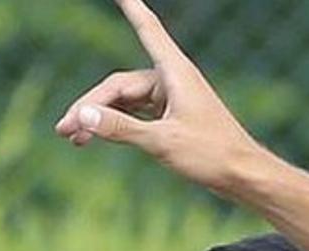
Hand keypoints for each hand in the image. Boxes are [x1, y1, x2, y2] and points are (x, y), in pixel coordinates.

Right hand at [54, 0, 263, 192]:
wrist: (245, 176)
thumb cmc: (213, 155)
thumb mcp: (162, 142)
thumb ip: (121, 128)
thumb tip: (82, 115)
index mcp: (176, 73)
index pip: (147, 29)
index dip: (131, 7)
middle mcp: (173, 80)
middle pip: (119, 85)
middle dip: (91, 106)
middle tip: (63, 130)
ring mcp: (174, 99)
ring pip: (125, 101)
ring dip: (100, 117)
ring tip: (73, 139)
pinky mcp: (174, 117)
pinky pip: (137, 113)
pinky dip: (117, 123)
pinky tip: (95, 137)